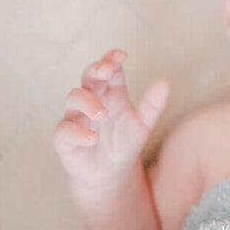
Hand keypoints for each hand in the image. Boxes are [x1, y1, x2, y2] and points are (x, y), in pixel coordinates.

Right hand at [52, 49, 168, 192]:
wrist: (111, 174)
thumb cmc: (125, 142)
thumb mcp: (143, 124)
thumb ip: (153, 104)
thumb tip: (165, 82)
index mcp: (111, 92)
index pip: (109, 69)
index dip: (111, 59)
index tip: (121, 55)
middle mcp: (92, 99)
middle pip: (88, 77)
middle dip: (95, 70)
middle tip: (106, 71)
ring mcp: (76, 117)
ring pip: (73, 98)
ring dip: (87, 102)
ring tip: (102, 113)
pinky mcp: (65, 138)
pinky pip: (65, 130)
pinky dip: (77, 132)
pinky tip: (93, 138)